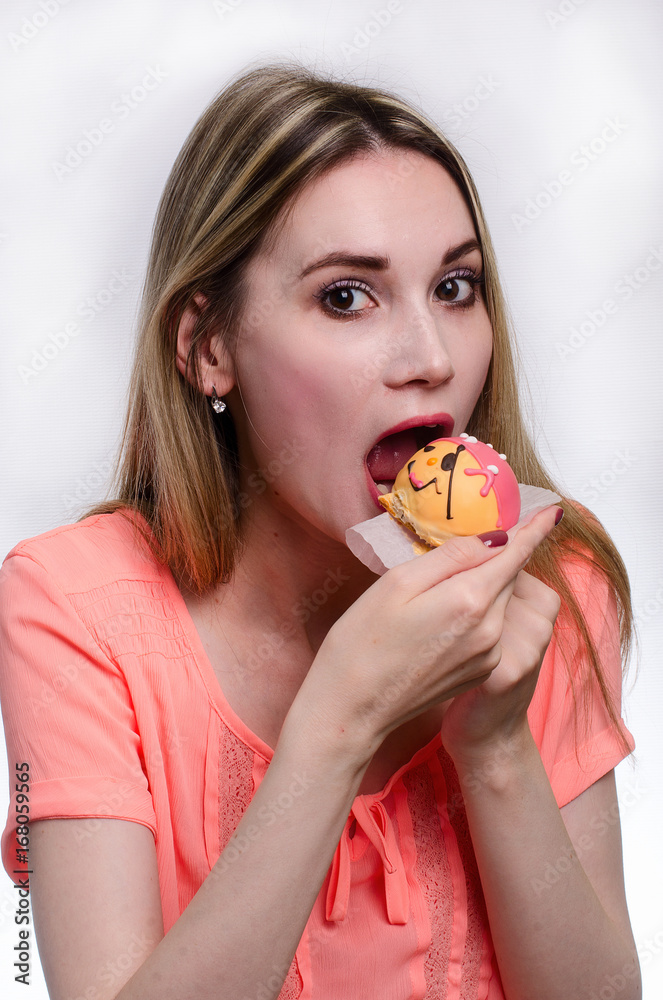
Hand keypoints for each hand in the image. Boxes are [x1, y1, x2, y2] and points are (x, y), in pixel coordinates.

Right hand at [299, 505, 561, 764]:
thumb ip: (451, 556)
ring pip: (498, 601)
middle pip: (508, 576)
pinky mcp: (481, 671)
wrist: (353, 709)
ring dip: (484, 583)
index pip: (515, 553)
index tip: (551, 510)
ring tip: (441, 582)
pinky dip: (478, 611)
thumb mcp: (398, 582)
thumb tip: (492, 538)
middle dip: (499, 553)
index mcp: (470, 600)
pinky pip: (490, 627)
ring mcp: (488, 655)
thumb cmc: (363, 641)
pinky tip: (441, 615)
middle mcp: (490, 630)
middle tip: (472, 538)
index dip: (533, 528)